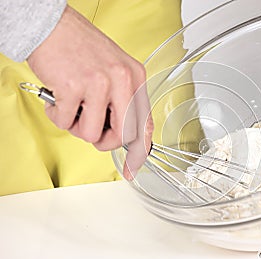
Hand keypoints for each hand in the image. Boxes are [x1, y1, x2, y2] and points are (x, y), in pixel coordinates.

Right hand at [27, 5, 152, 178]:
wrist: (53, 26)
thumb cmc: (82, 48)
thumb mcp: (115, 70)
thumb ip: (123, 100)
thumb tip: (124, 132)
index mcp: (136, 78)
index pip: (145, 124)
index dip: (140, 151)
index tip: (133, 168)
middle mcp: (122, 80)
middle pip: (123, 135)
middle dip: (105, 142)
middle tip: (93, 130)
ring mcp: (99, 83)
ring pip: (93, 134)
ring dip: (78, 127)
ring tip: (72, 108)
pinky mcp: (74, 87)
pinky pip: (66, 123)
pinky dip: (59, 117)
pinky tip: (58, 99)